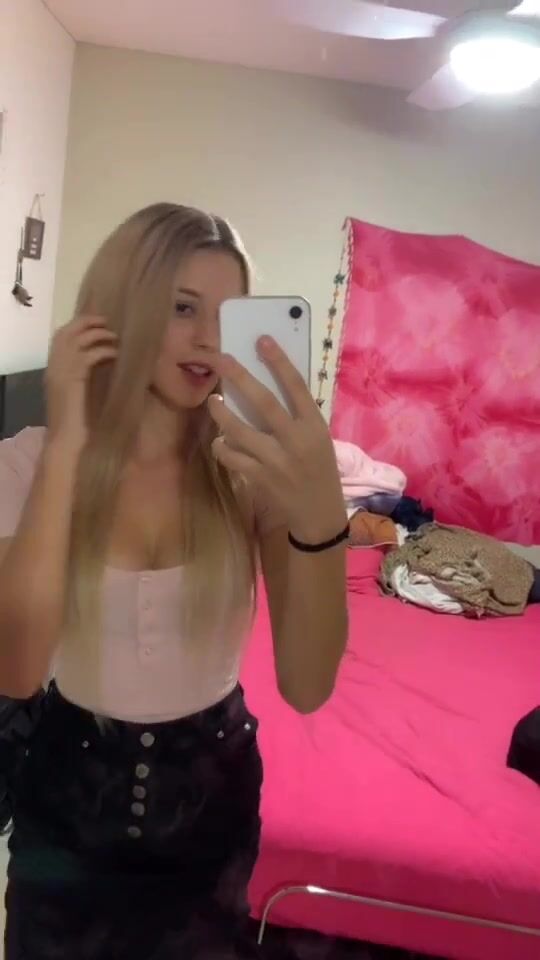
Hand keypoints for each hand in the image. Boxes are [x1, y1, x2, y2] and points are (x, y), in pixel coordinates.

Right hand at [45, 315, 117, 454]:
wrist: (67, 442)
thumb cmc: (76, 424)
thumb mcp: (80, 394)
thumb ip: (85, 377)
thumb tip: (105, 361)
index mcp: (53, 370)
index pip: (61, 337)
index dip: (78, 326)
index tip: (97, 324)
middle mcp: (54, 367)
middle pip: (66, 332)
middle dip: (87, 323)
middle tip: (107, 322)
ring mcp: (60, 373)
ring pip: (77, 340)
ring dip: (98, 334)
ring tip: (114, 337)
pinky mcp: (72, 381)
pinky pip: (88, 356)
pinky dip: (103, 351)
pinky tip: (115, 355)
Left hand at [208, 337, 346, 543]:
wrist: (319, 513)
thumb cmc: (319, 468)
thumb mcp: (318, 439)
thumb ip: (297, 416)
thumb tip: (266, 386)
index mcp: (315, 426)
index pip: (296, 387)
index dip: (278, 361)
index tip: (262, 339)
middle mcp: (296, 440)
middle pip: (264, 402)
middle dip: (240, 378)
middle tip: (221, 359)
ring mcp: (276, 461)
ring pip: (239, 431)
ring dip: (221, 414)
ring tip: (213, 401)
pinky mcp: (260, 478)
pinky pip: (232, 457)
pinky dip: (222, 447)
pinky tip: (220, 441)